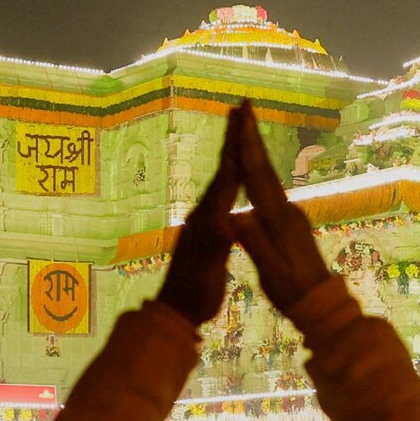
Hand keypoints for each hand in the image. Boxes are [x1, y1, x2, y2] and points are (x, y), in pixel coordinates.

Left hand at [155, 117, 240, 325]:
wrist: (176, 311)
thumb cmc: (196, 293)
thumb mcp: (209, 268)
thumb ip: (218, 243)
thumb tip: (229, 220)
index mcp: (210, 217)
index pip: (227, 174)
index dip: (237, 146)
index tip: (242, 116)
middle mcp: (205, 213)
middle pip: (224, 169)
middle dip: (234, 139)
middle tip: (241, 109)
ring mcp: (206, 221)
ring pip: (223, 180)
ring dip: (233, 155)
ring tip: (241, 134)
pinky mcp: (210, 232)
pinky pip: (224, 196)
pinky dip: (233, 180)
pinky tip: (237, 180)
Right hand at [227, 100, 332, 315]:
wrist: (321, 303)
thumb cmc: (292, 291)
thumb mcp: (270, 271)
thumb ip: (254, 243)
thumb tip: (238, 217)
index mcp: (277, 218)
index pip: (256, 175)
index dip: (247, 144)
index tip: (242, 116)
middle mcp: (286, 209)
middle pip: (264, 167)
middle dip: (253, 136)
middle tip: (245, 106)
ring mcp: (291, 215)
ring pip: (268, 176)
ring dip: (256, 151)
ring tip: (245, 129)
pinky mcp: (291, 223)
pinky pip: (270, 190)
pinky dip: (259, 172)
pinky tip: (254, 171)